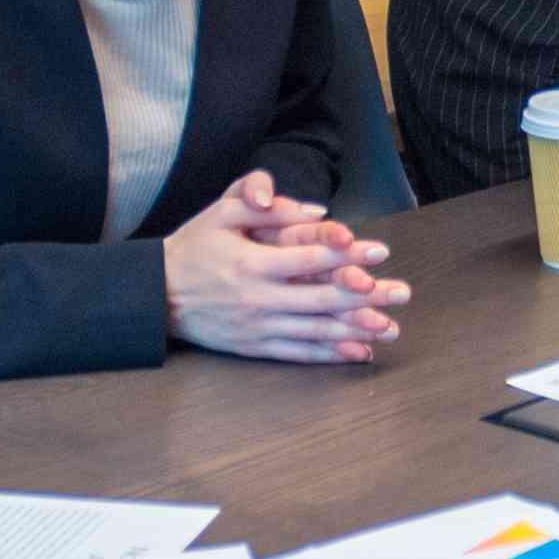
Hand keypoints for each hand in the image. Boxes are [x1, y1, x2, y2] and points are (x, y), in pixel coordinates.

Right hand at [158, 172, 405, 365]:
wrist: (156, 295)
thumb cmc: (194, 247)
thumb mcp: (220, 214)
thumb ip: (264, 204)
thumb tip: (315, 210)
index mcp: (250, 263)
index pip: (306, 258)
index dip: (345, 253)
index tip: (379, 250)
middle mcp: (257, 299)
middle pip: (320, 298)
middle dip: (365, 297)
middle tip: (401, 292)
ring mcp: (257, 328)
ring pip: (315, 330)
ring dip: (356, 330)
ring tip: (391, 327)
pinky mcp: (254, 348)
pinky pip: (299, 354)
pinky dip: (330, 355)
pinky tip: (359, 352)